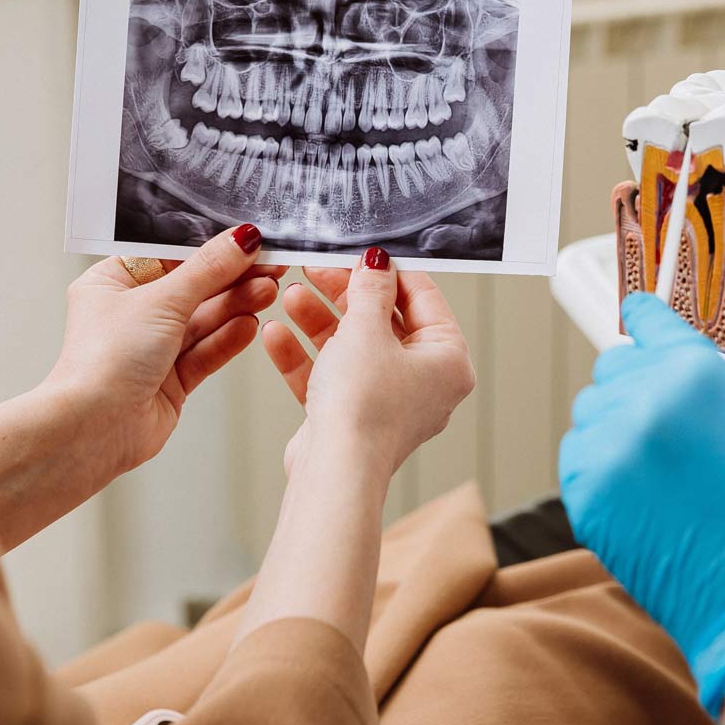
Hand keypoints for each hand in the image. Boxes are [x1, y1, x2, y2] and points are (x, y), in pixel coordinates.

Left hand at [46, 225, 285, 476]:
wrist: (92, 429)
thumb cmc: (103, 361)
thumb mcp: (162, 300)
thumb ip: (208, 269)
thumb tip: (242, 239)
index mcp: (113, 283)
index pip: (172, 255)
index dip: (211, 248)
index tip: (248, 241)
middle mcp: (132, 314)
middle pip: (193, 287)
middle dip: (232, 278)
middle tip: (270, 265)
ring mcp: (152, 349)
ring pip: (204, 320)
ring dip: (236, 305)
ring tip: (267, 291)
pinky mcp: (170, 380)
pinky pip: (206, 351)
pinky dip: (228, 338)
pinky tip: (250, 325)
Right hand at [261, 249, 475, 481]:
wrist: (334, 472)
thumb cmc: (364, 408)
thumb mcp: (366, 329)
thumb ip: (370, 289)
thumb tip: (377, 261)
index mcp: (448, 359)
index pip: (423, 297)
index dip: (388, 271)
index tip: (359, 252)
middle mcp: (424, 381)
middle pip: (383, 320)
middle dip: (343, 294)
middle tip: (316, 268)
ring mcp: (388, 400)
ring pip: (353, 346)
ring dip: (318, 320)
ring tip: (289, 295)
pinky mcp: (354, 416)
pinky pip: (331, 376)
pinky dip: (305, 355)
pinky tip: (276, 333)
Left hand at [560, 293, 724, 715]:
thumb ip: (689, 390)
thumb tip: (646, 376)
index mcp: (695, 372)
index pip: (646, 319)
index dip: (640, 320)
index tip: (632, 315)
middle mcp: (645, 398)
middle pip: (611, 369)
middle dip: (632, 393)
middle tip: (666, 439)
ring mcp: (608, 445)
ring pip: (590, 414)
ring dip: (612, 434)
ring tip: (660, 480)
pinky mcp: (584, 491)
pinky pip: (577, 459)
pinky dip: (598, 475)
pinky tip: (640, 503)